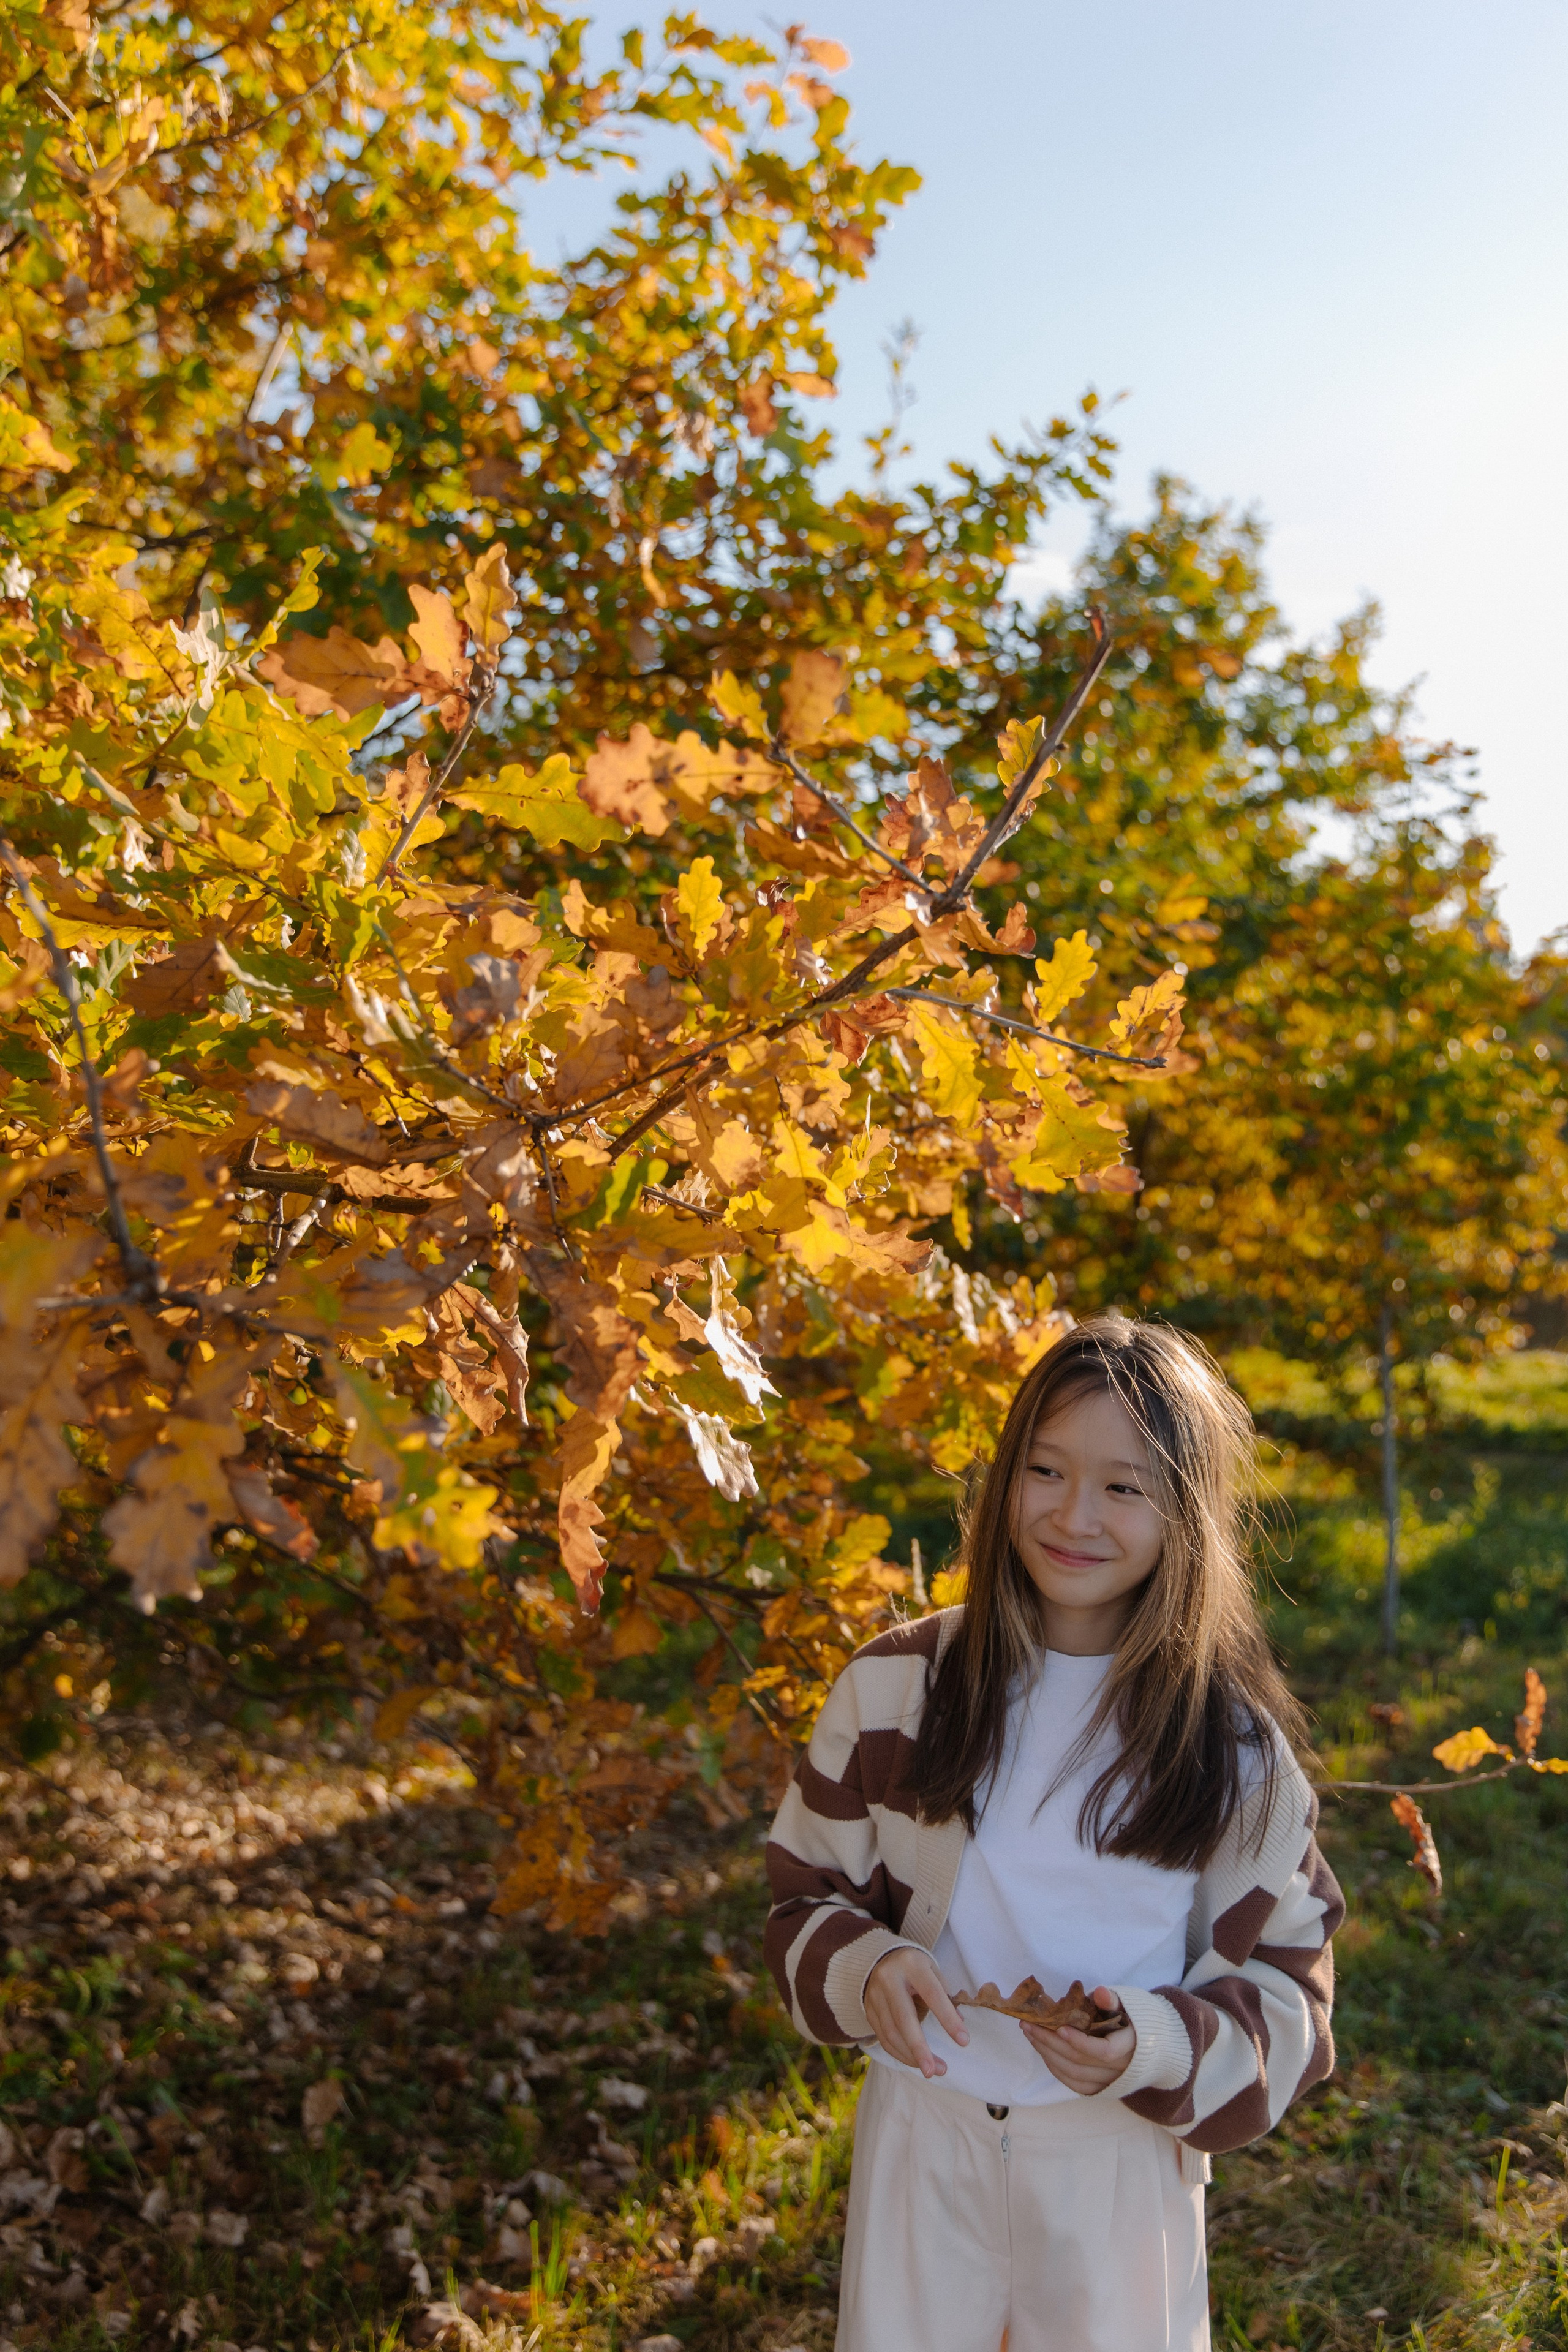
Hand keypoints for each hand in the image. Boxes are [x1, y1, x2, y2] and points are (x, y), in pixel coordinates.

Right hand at [864, 1947, 969, 2078]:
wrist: (881, 1958)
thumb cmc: (915, 1967)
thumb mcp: (932, 1969)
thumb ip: (945, 1994)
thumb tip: (959, 2025)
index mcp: (911, 1964)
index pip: (932, 1994)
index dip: (948, 2019)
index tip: (964, 2041)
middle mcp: (889, 1978)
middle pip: (904, 2019)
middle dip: (920, 2048)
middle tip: (936, 2071)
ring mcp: (875, 1995)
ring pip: (891, 2033)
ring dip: (911, 2057)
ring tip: (932, 2070)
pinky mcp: (868, 2010)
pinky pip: (883, 2038)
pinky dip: (899, 2054)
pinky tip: (914, 2062)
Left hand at [1020, 1985, 1135, 2095]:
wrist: (1154, 2046)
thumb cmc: (1137, 2020)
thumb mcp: (1130, 2004)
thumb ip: (1114, 2000)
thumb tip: (1099, 1992)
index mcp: (1131, 2046)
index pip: (1104, 2051)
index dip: (1080, 2042)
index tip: (1059, 2027)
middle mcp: (1121, 2069)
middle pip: (1080, 2061)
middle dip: (1050, 2042)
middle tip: (1028, 2024)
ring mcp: (1111, 2082)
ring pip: (1074, 2074)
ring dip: (1048, 2054)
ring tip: (1030, 2034)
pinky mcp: (1102, 2089)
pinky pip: (1076, 2084)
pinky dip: (1056, 2069)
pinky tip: (1043, 2051)